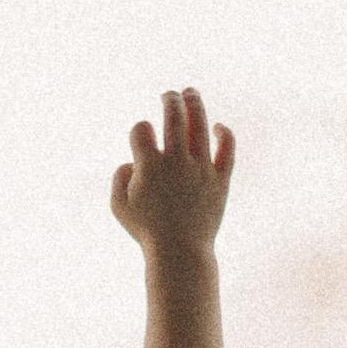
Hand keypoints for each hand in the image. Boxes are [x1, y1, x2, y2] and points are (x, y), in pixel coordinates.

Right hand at [112, 87, 234, 256]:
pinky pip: (227, 148)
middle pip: (174, 116)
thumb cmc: (147, 232)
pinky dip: (224, 133)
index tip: (142, 142)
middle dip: (169, 100)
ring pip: (200, 124)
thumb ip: (118, 178)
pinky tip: (217, 127)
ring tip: (190, 93)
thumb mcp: (119, 207)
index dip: (140, 130)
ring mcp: (200, 168)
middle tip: (168, 96)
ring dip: (194, 103)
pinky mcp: (220, 179)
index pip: (142, 129)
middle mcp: (176, 161)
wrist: (180, 254)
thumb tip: (131, 161)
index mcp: (149, 166)